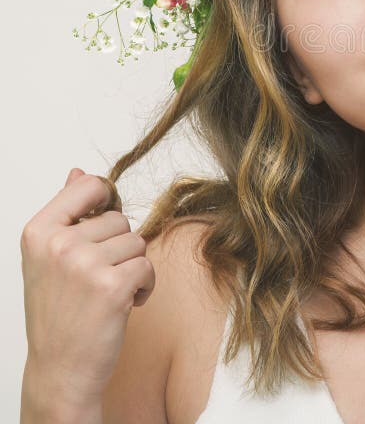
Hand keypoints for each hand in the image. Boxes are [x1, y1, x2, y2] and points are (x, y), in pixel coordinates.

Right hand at [20, 168, 155, 407]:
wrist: (60, 369)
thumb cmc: (58, 312)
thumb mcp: (49, 258)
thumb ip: (67, 212)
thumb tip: (78, 172)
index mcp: (39, 231)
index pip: (89, 186)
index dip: (105, 202)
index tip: (100, 227)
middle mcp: (59, 244)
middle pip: (119, 219)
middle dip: (118, 247)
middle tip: (96, 279)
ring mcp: (85, 265)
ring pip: (137, 243)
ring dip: (132, 268)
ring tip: (107, 293)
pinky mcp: (112, 286)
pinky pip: (148, 267)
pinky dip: (144, 286)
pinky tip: (124, 304)